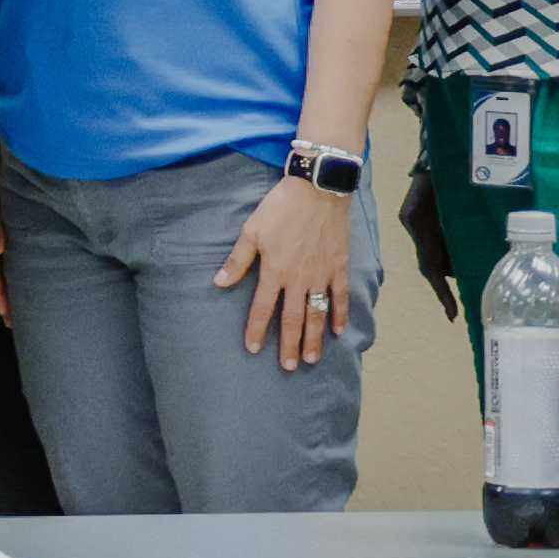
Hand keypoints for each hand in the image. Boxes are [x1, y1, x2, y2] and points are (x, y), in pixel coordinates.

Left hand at [218, 167, 355, 371]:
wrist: (318, 190)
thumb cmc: (280, 208)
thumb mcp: (251, 231)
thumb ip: (237, 261)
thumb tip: (218, 283)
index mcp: (275, 271)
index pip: (262, 308)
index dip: (256, 330)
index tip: (252, 348)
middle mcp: (299, 279)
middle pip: (292, 319)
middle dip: (288, 345)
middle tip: (287, 367)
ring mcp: (321, 275)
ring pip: (317, 314)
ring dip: (313, 339)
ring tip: (309, 359)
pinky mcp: (339, 267)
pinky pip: (340, 297)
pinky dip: (339, 315)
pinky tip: (337, 332)